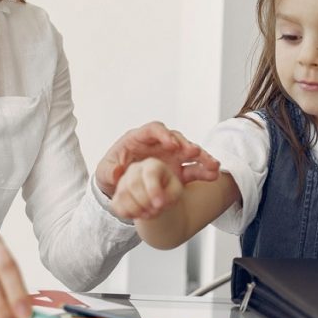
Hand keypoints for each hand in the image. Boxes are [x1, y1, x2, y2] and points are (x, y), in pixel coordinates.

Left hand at [95, 121, 219, 196]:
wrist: (120, 187)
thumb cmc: (111, 173)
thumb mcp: (104, 172)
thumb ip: (109, 172)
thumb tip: (117, 173)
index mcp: (139, 138)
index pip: (153, 129)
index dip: (164, 134)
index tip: (171, 144)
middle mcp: (158, 144)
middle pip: (176, 137)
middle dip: (185, 144)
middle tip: (193, 152)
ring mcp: (171, 156)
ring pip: (189, 151)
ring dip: (201, 156)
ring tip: (213, 165)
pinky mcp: (178, 170)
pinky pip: (194, 168)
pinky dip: (204, 170)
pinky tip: (213, 174)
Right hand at [111, 158, 183, 219]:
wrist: (157, 196)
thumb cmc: (167, 190)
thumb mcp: (176, 191)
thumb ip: (171, 196)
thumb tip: (159, 203)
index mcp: (152, 165)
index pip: (150, 173)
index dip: (153, 190)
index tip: (159, 205)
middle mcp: (135, 169)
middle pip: (133, 184)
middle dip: (145, 202)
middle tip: (155, 211)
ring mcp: (123, 182)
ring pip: (123, 195)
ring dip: (137, 209)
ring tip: (149, 214)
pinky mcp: (116, 195)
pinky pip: (116, 205)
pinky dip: (128, 214)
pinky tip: (139, 215)